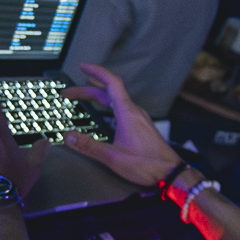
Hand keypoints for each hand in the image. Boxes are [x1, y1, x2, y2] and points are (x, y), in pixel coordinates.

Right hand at [60, 64, 180, 187]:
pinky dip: (108, 106)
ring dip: (98, 96)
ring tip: (84, 97)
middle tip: (69, 94)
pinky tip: (104, 114)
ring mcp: (139, 118)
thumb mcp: (113, 156)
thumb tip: (68, 136)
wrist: (171, 173)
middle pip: (109, 92)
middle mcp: (134, 112)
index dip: (96, 71)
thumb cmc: (147, 164)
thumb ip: (89, 146)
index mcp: (127, 113)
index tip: (83, 66)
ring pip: (116, 100)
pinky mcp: (141, 126)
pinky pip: (122, 108)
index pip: (111, 83)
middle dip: (88, 89)